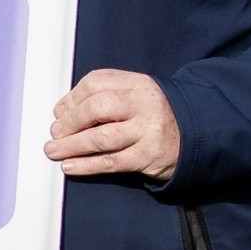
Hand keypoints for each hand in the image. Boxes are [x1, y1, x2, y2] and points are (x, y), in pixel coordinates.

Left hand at [48, 68, 181, 180]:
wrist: (197, 135)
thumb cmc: (154, 115)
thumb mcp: (136, 95)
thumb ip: (104, 96)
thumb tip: (62, 112)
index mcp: (137, 84)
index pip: (96, 83)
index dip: (71, 99)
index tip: (59, 112)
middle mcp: (144, 104)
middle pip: (96, 108)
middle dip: (69, 123)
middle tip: (56, 133)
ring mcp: (148, 131)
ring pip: (101, 138)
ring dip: (71, 146)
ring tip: (54, 151)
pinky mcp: (148, 157)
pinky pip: (111, 162)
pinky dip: (86, 165)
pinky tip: (70, 166)